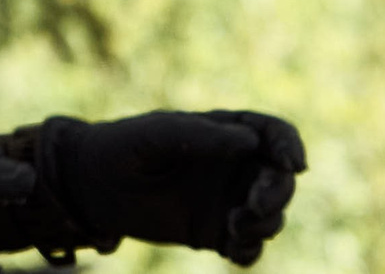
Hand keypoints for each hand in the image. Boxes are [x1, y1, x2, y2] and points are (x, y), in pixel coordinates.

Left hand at [0, 110, 306, 265]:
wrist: (92, 187)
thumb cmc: (122, 148)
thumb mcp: (154, 135)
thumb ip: (198, 137)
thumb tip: (249, 142)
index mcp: (223, 132)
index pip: (273, 133)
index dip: (290, 146)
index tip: (293, 164)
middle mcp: (232, 166)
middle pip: (280, 178)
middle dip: (278, 192)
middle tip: (253, 205)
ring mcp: (226, 200)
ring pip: (271, 215)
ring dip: (265, 224)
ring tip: (233, 227)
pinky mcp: (215, 233)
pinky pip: (249, 248)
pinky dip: (250, 251)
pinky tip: (231, 250)